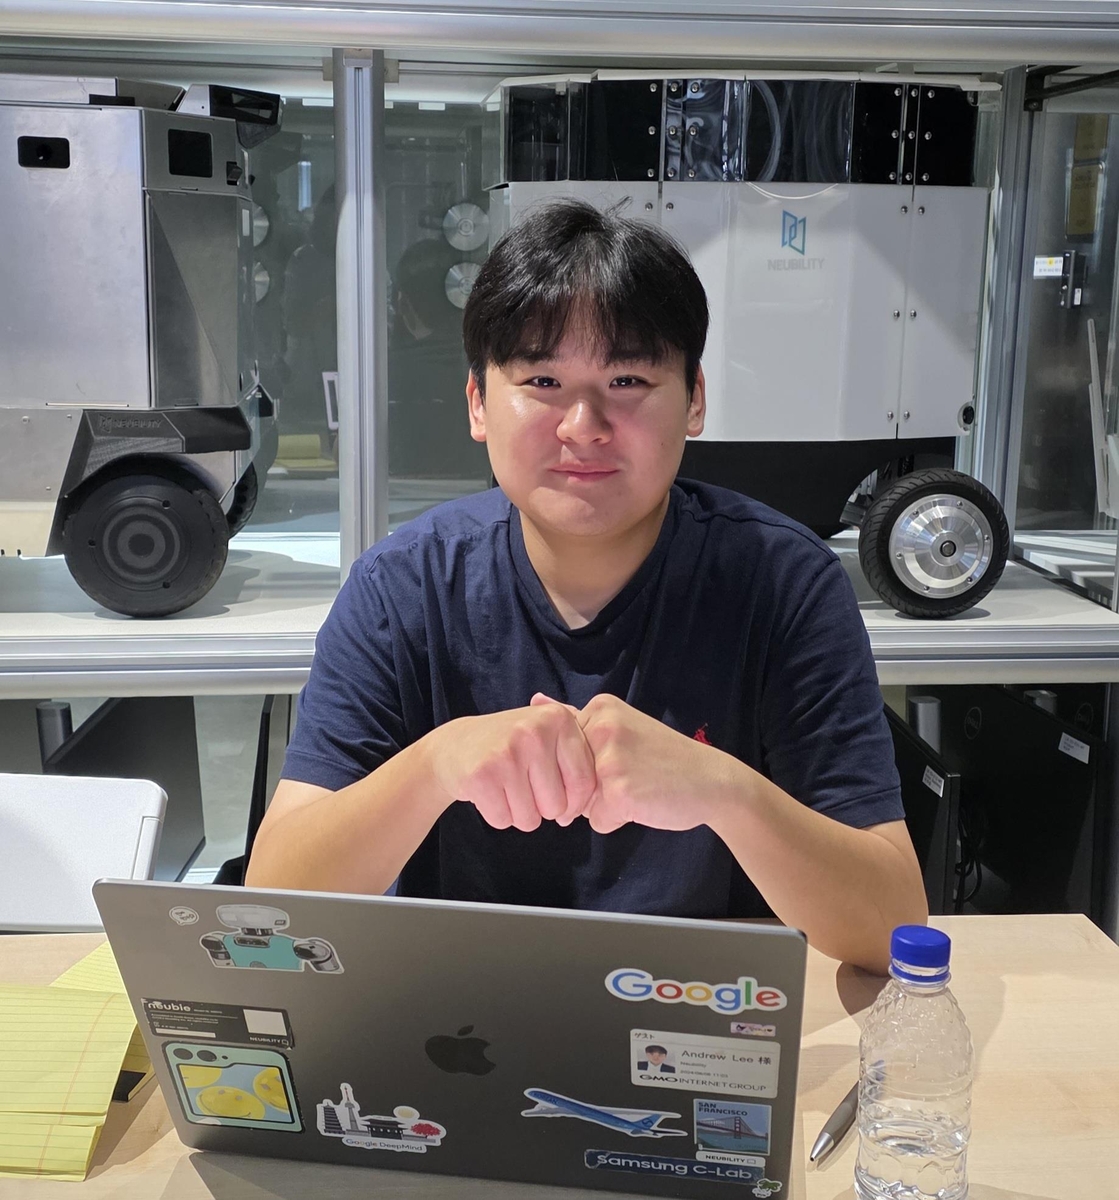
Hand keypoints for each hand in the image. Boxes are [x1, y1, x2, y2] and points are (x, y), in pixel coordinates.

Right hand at [430, 701, 596, 832]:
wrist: (455, 746)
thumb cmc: (510, 746)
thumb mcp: (547, 733)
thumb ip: (579, 752)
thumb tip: (609, 790)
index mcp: (559, 720)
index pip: (585, 783)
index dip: (575, 804)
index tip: (562, 802)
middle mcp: (535, 732)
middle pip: (557, 806)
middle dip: (543, 809)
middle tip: (524, 788)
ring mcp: (507, 752)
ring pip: (531, 819)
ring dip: (520, 814)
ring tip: (507, 789)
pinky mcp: (482, 775)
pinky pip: (504, 820)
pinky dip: (498, 816)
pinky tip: (490, 793)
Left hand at [534, 693, 740, 834]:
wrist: (714, 781)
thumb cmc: (665, 759)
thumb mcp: (621, 727)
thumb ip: (576, 720)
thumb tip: (534, 702)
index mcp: (600, 708)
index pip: (564, 751)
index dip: (589, 765)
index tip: (624, 758)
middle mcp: (601, 728)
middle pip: (568, 776)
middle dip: (591, 787)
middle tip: (634, 775)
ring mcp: (609, 760)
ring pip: (579, 801)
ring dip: (604, 804)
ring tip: (638, 788)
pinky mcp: (618, 792)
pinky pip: (598, 821)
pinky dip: (617, 820)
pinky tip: (644, 803)